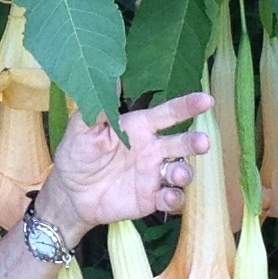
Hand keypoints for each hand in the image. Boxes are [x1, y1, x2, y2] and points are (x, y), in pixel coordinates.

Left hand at [34, 90, 213, 241]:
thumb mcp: (82, 130)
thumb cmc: (77, 154)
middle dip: (195, 142)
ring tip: (178, 174)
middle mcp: (152, 149)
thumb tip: (112, 79)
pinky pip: (170, 198)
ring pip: (180, 171)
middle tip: (203, 142)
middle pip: (182, 143)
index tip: (207, 100)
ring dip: (185, 172)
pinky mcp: (151, 198)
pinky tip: (169, 197)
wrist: (70, 193)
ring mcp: (154, 174)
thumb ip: (99, 109)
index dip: (188, 106)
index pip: (168, 114)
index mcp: (139, 128)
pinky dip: (174, 198)